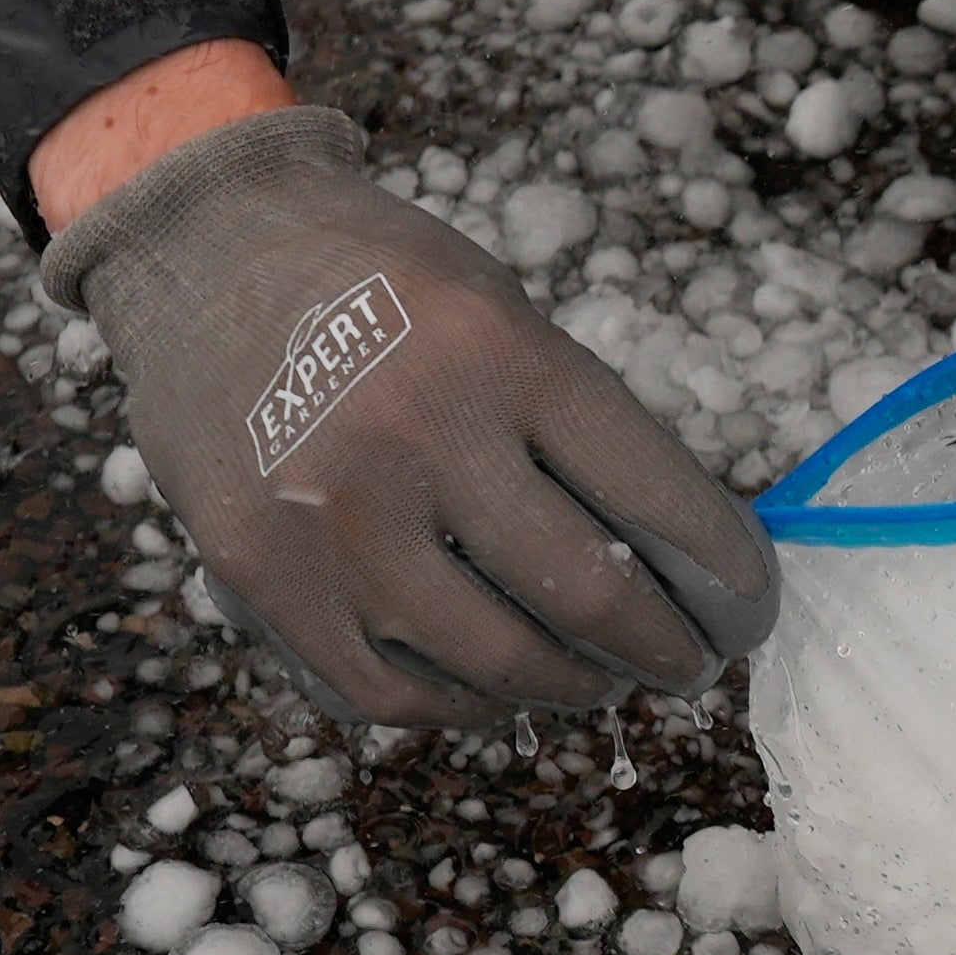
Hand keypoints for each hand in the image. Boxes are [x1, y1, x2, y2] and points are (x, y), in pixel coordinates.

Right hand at [42, 108, 778, 724]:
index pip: (655, 492)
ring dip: (571, 689)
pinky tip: (494, 690)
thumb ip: (576, 426)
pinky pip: (388, 695)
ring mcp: (333, 519)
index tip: (748, 604)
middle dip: (663, 649)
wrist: (206, 247)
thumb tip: (677, 559)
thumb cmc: (381, 278)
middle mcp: (417, 439)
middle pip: (586, 598)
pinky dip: (462, 707)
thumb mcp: (500, 307)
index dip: (723, 568)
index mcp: (500, 354)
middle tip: (687, 663)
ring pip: (496, 666)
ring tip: (598, 680)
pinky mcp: (261, 576)